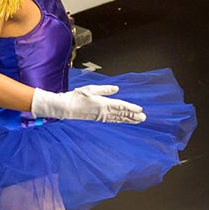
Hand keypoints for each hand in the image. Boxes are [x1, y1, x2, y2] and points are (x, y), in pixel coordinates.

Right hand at [31, 84, 145, 123]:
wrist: (65, 107)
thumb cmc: (76, 96)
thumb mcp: (91, 89)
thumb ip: (105, 90)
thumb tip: (117, 89)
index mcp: (103, 104)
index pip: (120, 106)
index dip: (131, 108)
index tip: (140, 109)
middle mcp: (104, 112)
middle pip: (122, 114)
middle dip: (133, 116)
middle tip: (144, 118)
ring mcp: (101, 116)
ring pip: (118, 118)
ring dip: (129, 119)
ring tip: (138, 120)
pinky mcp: (98, 118)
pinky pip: (112, 120)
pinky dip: (120, 120)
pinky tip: (125, 121)